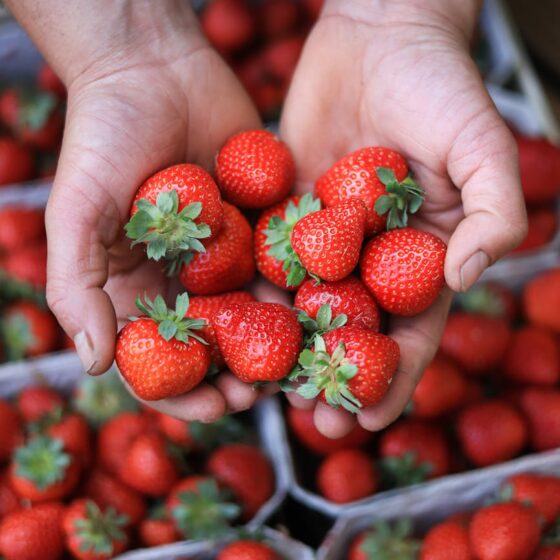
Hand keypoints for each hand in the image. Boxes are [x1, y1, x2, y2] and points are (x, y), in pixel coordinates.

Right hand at [35, 3, 265, 421]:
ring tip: (306, 360)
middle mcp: (186, 279)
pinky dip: (303, 287)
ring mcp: (228, 253)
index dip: (189, 392)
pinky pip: (285, 262)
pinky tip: (325, 306)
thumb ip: (76, 287)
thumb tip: (93, 363)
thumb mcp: (76, 214)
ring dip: (280, 341)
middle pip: (218, 345)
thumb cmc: (103, 138)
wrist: (154, 69)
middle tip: (270, 391)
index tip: (221, 407)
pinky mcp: (262, 221)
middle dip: (242, 374)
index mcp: (140, 288)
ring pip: (258, 311)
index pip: (163, 361)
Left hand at [279, 0, 526, 435]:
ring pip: (304, 305)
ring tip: (265, 391)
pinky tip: (233, 326)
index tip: (369, 420)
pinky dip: (254, 294)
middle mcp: (371, 257)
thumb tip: (468, 276)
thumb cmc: (441, 87)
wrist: (378, 36)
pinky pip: (269, 259)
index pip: (410, 332)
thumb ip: (494, 214)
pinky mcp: (286, 213)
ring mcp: (326, 239)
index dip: (393, 378)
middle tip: (314, 421)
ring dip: (287, 349)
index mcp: (421, 256)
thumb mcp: (484, 147)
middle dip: (335, 378)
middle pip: (353, 331)